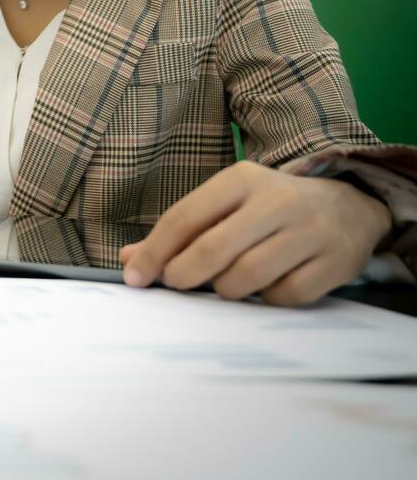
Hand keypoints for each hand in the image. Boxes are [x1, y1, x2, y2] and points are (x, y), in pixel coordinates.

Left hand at [119, 160, 392, 305]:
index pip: (184, 217)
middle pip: (214, 249)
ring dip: (227, 289)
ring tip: (227, 283)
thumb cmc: (270, 209)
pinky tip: (268, 287)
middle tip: (175, 284)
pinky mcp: (335, 262)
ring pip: (248, 276)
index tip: (135, 277)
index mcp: (242, 179)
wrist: (349, 206)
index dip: (154, 251)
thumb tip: (129, 260)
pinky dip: (268, 299)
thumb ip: (179, 231)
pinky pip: (286, 295)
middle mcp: (277, 201)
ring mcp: (310, 232)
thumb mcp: (226, 205)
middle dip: (183, 274)